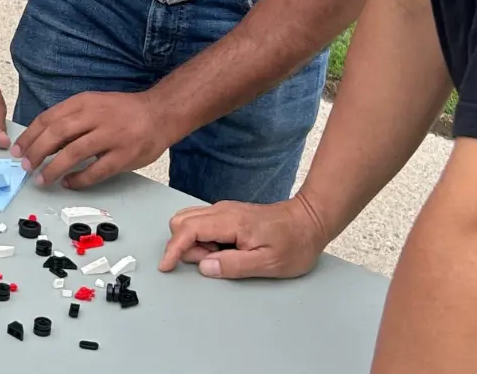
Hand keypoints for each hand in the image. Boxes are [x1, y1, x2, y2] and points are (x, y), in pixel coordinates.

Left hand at [11, 90, 172, 188]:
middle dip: (37, 151)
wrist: (160, 113)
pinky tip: (69, 183)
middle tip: (25, 166)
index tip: (18, 150)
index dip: (30, 136)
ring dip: (53, 168)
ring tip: (42, 179)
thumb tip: (42, 144)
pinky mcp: (124, 155)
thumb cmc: (122, 112)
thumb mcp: (93, 106)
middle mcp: (96, 116)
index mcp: (84, 103)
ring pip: (74, 152)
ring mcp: (111, 136)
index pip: (49, 118)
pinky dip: (79, 179)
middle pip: (57, 133)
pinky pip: (96, 170)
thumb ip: (71, 121)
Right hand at [159, 196, 329, 278]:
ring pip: (190, 221)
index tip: (166, 266)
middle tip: (212, 262)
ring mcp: (225, 210)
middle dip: (184, 246)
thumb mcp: (267, 263)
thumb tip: (204, 266)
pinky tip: (224, 250)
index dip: (173, 249)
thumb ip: (233, 265)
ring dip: (194, 243)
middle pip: (181, 222)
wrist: (310, 221)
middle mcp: (223, 210)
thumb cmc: (294, 244)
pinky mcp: (229, 213)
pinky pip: (203, 223)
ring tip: (221, 258)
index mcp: (230, 221)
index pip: (188, 229)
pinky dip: (204, 239)